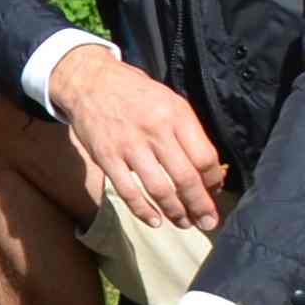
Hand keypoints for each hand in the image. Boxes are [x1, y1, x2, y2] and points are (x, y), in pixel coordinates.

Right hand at [48, 40, 227, 229]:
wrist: (90, 81)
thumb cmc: (136, 94)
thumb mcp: (169, 102)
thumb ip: (188, 133)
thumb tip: (210, 172)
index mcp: (176, 115)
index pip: (205, 157)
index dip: (214, 181)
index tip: (215, 191)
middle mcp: (154, 130)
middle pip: (186, 178)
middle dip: (200, 206)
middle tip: (207, 222)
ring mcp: (128, 144)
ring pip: (159, 189)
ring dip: (175, 212)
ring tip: (184, 223)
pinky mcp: (106, 156)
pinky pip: (128, 191)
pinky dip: (143, 211)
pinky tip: (155, 220)